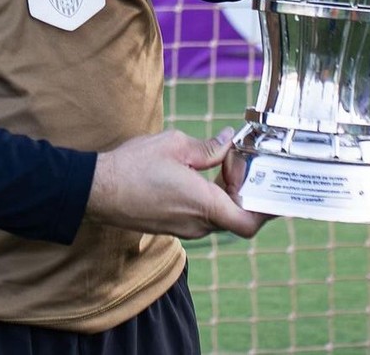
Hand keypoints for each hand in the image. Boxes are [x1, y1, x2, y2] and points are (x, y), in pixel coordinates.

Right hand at [86, 127, 270, 240]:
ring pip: (218, 215)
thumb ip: (207, 148)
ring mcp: (183, 228)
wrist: (98, 189)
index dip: (266, 210)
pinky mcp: (172, 225)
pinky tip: (197, 173)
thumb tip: (227, 141)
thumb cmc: (133, 166)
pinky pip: (200, 215)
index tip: (271, 190)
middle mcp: (197, 223)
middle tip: (238, 161)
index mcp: (203, 203)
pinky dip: (207, 197)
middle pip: (235, 215)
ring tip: (218, 162)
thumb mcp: (174, 145)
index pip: (248, 221)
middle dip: (243, 189)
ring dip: (224, 193)